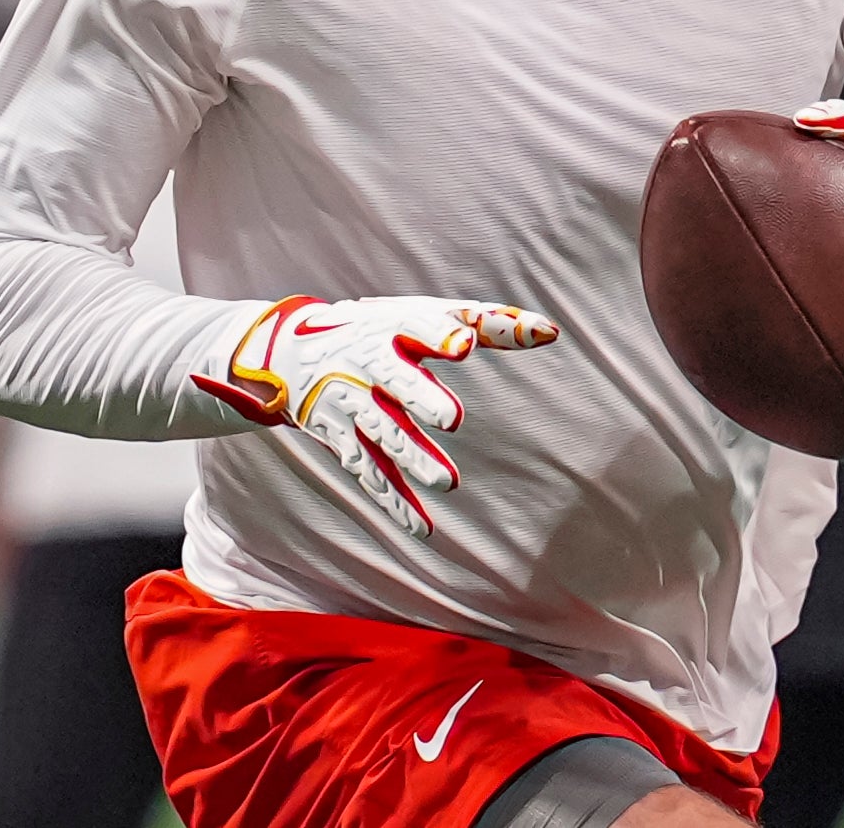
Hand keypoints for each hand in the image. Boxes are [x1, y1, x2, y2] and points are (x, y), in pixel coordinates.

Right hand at [192, 294, 557, 537]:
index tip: (463, 345)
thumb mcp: (424, 315)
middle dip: (421, 398)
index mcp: (392, 327)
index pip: (417, 325)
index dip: (439, 335)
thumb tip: (551, 333)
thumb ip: (488, 323)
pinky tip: (421, 527)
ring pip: (384, 433)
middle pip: (396, 382)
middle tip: (453, 418)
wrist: (292, 354)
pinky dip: (392, 501)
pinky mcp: (341, 439)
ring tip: (449, 481)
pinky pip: (369, 472)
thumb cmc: (381, 331)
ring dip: (413, 458)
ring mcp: (351, 404)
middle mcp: (368, 365)